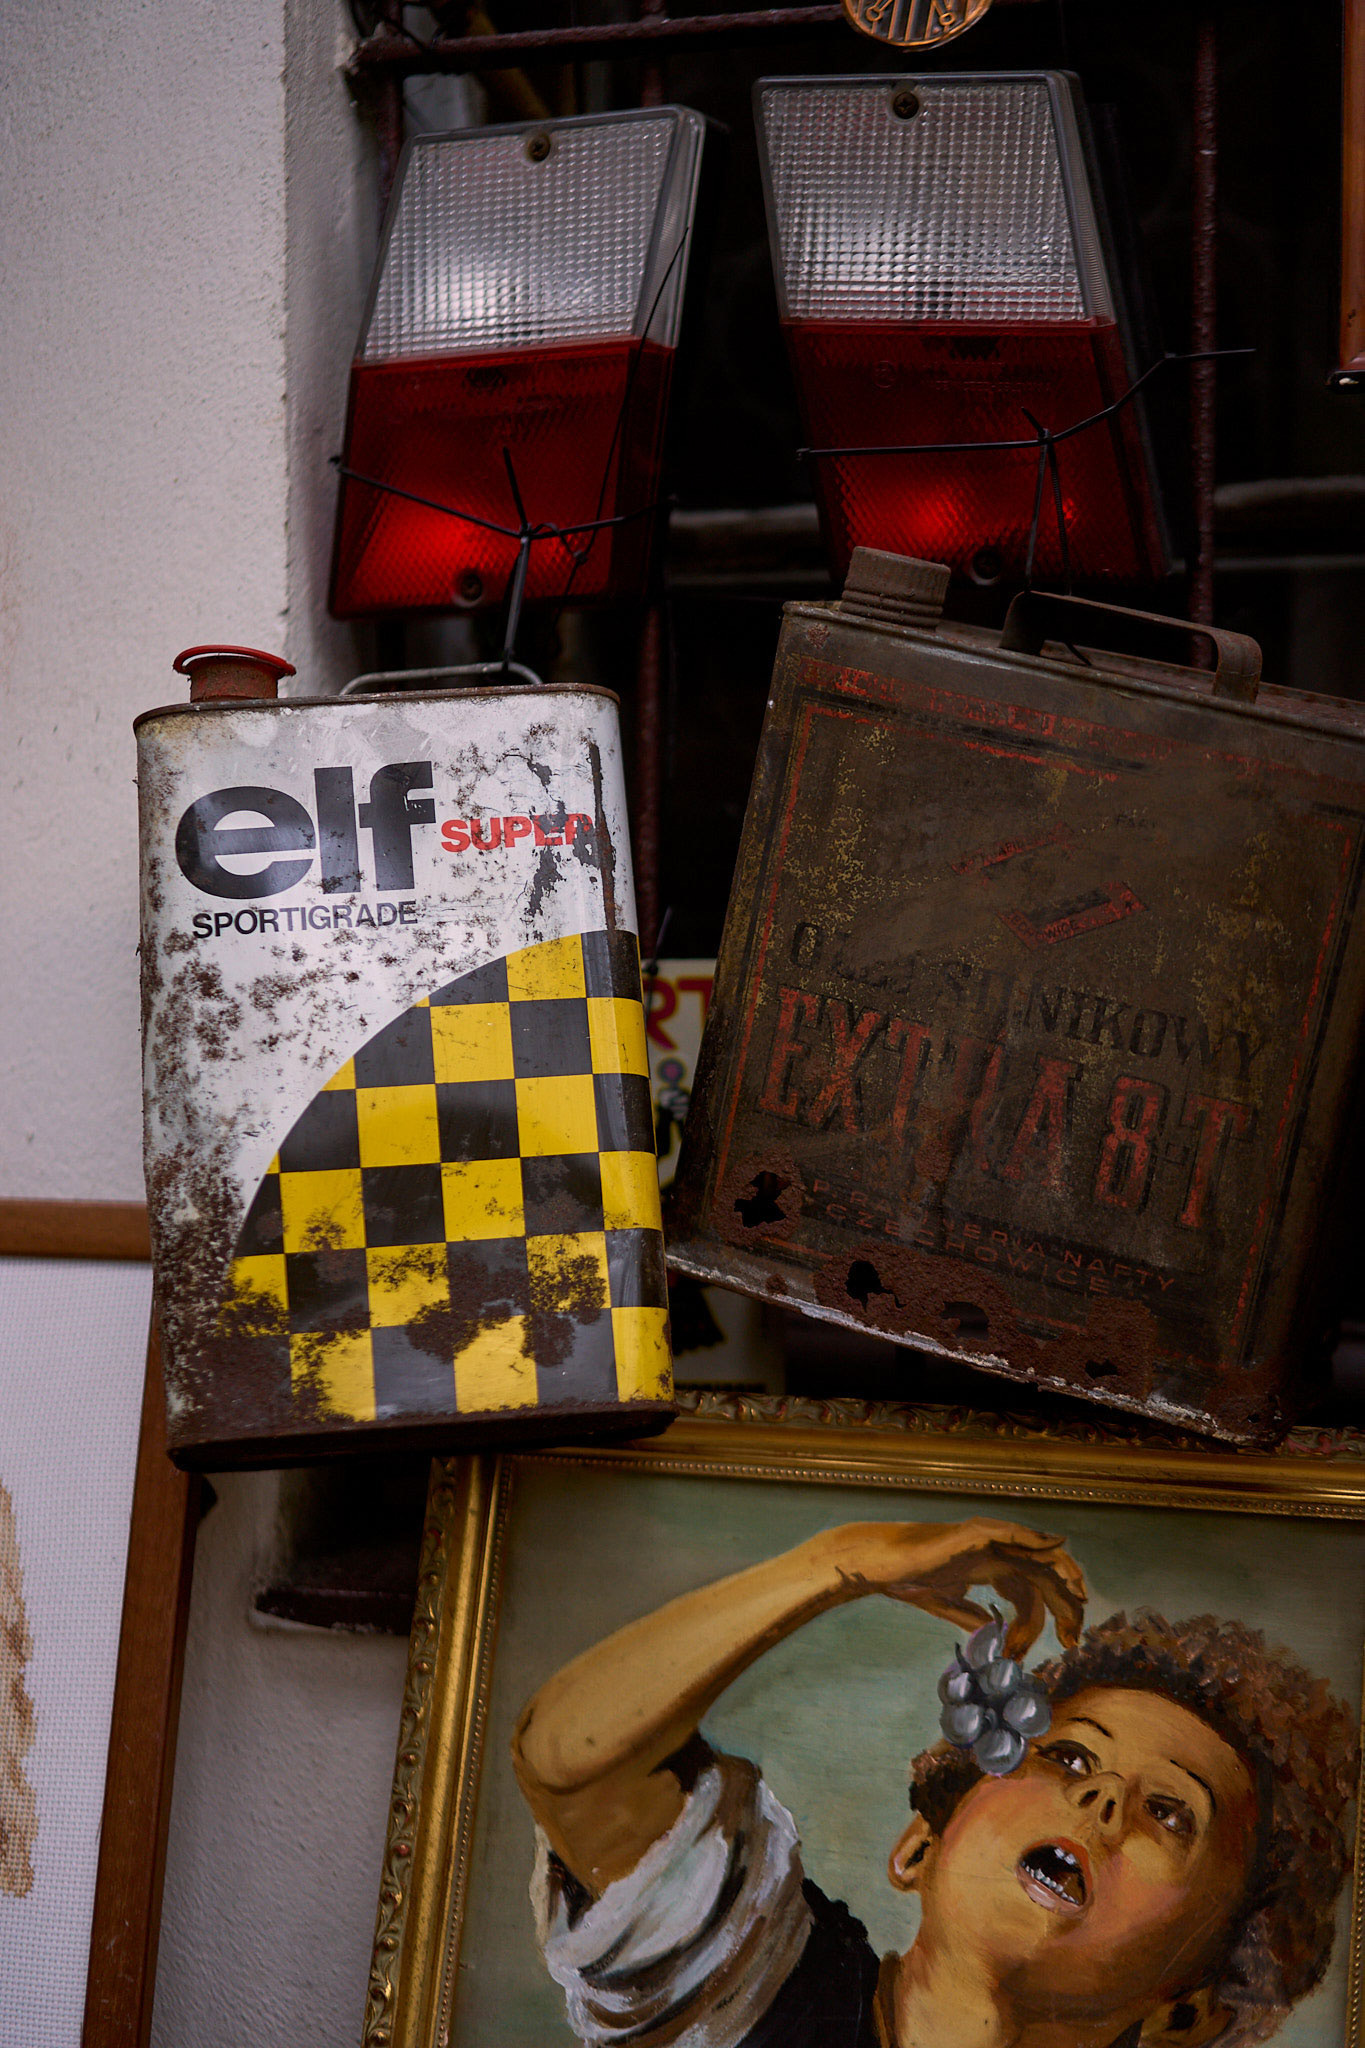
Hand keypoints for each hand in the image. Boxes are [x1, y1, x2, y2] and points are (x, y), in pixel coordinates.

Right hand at [820, 1518, 1085, 1657]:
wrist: (885, 1567)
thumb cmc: (912, 1581)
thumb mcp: (950, 1604)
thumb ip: (974, 1616)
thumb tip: (994, 1633)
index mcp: (990, 1565)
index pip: (1034, 1588)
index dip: (1054, 1614)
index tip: (1066, 1641)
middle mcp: (994, 1550)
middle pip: (1044, 1573)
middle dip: (1065, 1602)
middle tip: (1076, 1634)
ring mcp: (986, 1538)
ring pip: (1037, 1554)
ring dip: (1061, 1575)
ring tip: (1078, 1598)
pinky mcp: (976, 1533)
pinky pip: (1014, 1534)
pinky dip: (1036, 1539)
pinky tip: (1056, 1549)